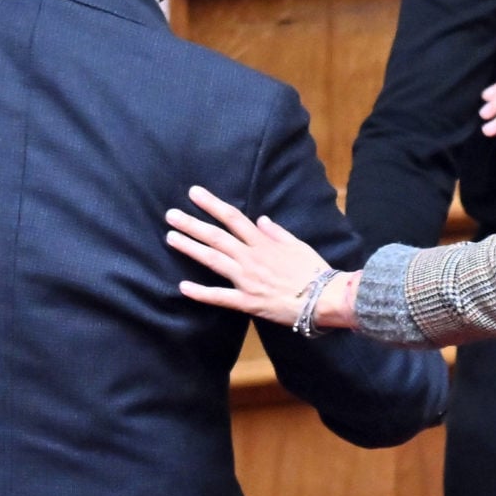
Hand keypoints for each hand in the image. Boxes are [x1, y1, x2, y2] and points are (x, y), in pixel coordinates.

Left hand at [165, 185, 339, 325]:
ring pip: (214, 260)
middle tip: (171, 215)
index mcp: (263, 243)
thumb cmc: (315, 271)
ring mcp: (247, 280)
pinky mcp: (248, 302)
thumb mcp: (298, 246)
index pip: (233, 218)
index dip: (212, 204)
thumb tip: (261, 220)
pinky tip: (183, 286)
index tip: (194, 193)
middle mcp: (251, 258)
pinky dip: (201, 292)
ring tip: (171, 238)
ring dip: (191, 248)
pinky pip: (220, 297)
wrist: (324, 299)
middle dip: (192, 224)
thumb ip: (277, 233)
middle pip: (217, 236)